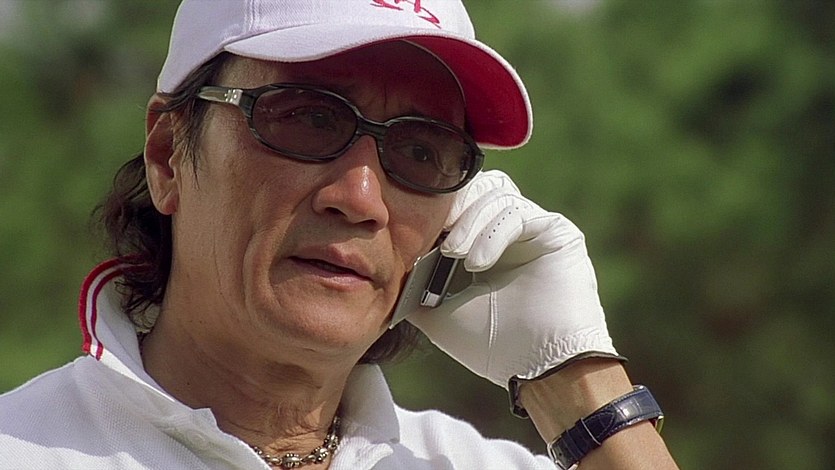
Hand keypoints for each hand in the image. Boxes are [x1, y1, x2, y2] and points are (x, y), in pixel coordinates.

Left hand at [408, 170, 619, 388]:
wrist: (538, 370)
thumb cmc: (494, 347)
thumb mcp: (439, 313)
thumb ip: (414, 289)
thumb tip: (381, 276)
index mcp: (488, 243)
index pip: (462, 201)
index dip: (437, 210)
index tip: (412, 231)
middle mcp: (514, 230)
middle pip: (480, 185)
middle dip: (452, 207)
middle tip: (433, 235)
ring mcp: (537, 228)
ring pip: (497, 194)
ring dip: (470, 222)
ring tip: (453, 254)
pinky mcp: (558, 232)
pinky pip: (518, 214)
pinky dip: (492, 234)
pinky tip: (477, 263)